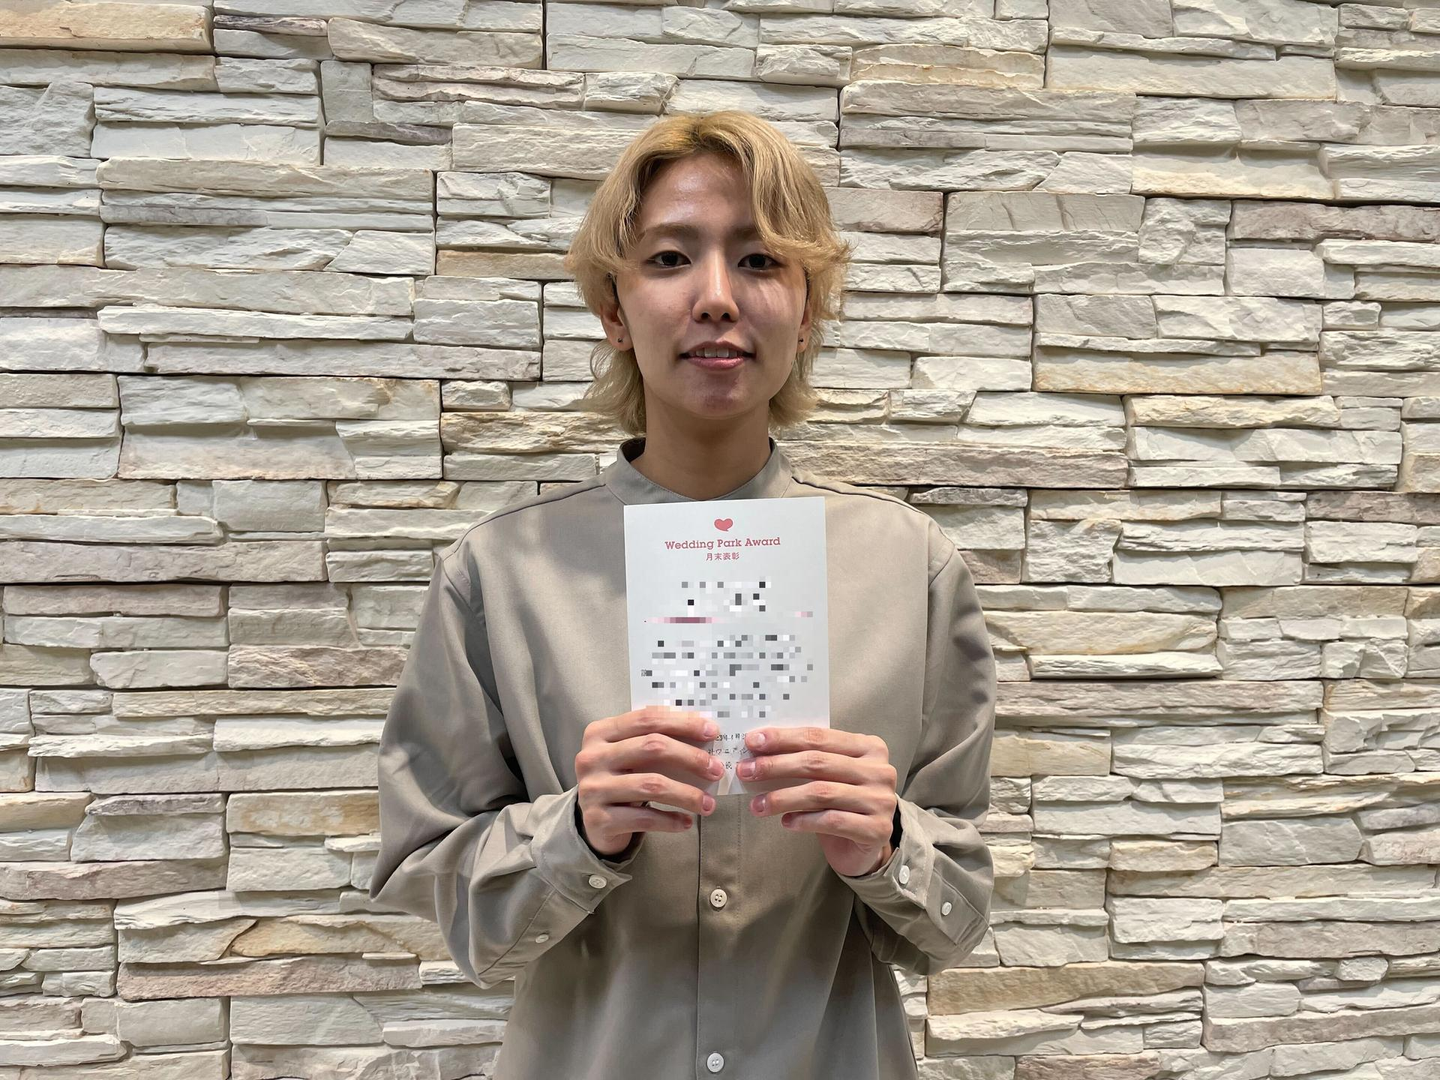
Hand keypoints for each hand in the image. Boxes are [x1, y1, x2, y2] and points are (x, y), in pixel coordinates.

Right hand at [574, 705, 723, 856]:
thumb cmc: (619, 779)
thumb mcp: (628, 754)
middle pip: (652, 747)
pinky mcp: (598, 819)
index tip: (712, 732)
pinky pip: (644, 818)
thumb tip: (704, 731)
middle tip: (716, 769)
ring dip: (687, 794)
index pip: (647, 719)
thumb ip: (655, 739)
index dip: (683, 723)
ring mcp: (592, 789)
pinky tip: (686, 822)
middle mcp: (591, 757)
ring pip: (652, 785)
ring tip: (708, 804)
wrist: (592, 822)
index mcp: (600, 732)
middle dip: (691, 757)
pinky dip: (670, 820)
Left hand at [738, 726, 897, 877]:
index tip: (752, 742)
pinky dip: (804, 821)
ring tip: (757, 805)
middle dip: (776, 766)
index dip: (783, 738)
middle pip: (818, 763)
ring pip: (822, 793)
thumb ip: (807, 760)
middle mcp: (880, 770)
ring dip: (783, 798)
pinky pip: (832, 821)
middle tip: (747, 771)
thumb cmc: (842, 802)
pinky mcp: (877, 829)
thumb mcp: (829, 775)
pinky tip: (786, 822)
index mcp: (869, 746)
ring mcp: (881, 800)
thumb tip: (759, 751)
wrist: (865, 845)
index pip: (819, 737)